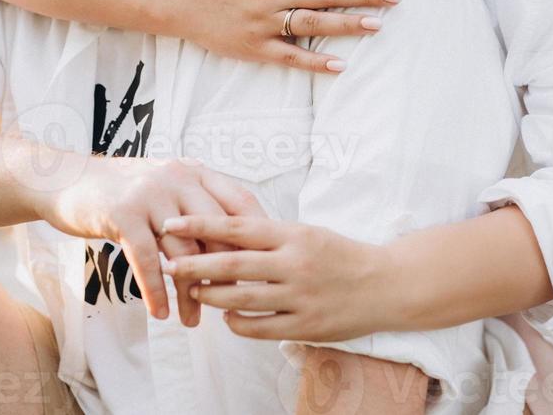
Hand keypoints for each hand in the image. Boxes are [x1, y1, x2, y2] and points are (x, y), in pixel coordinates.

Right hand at [37, 157, 265, 324]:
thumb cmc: (124, 190)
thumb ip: (195, 206)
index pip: (239, 201)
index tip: (266, 266)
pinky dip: (156, 290)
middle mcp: (178, 179)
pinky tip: (161, 313)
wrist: (70, 178)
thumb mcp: (166, 186)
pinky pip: (147, 259)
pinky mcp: (124, 214)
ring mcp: (151, 194)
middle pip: (217, 231)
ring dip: (191, 291)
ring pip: (184, 251)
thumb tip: (233, 245)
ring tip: (194, 320)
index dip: (257, 234)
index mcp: (194, 172)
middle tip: (232, 303)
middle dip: (227, 271)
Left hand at [161, 215, 393, 340]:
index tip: (171, 224)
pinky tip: (227, 317)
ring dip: (211, 296)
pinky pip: (260, 328)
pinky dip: (238, 323)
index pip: (236, 227)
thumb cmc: (338, 254)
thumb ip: (268, 235)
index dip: (200, 225)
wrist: (384, 284)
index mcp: (292, 234)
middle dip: (195, 264)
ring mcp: (299, 297)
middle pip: (233, 264)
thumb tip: (222, 233)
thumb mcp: (305, 232)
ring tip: (192, 291)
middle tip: (167, 263)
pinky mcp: (305, 326)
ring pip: (242, 299)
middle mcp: (294, 263)